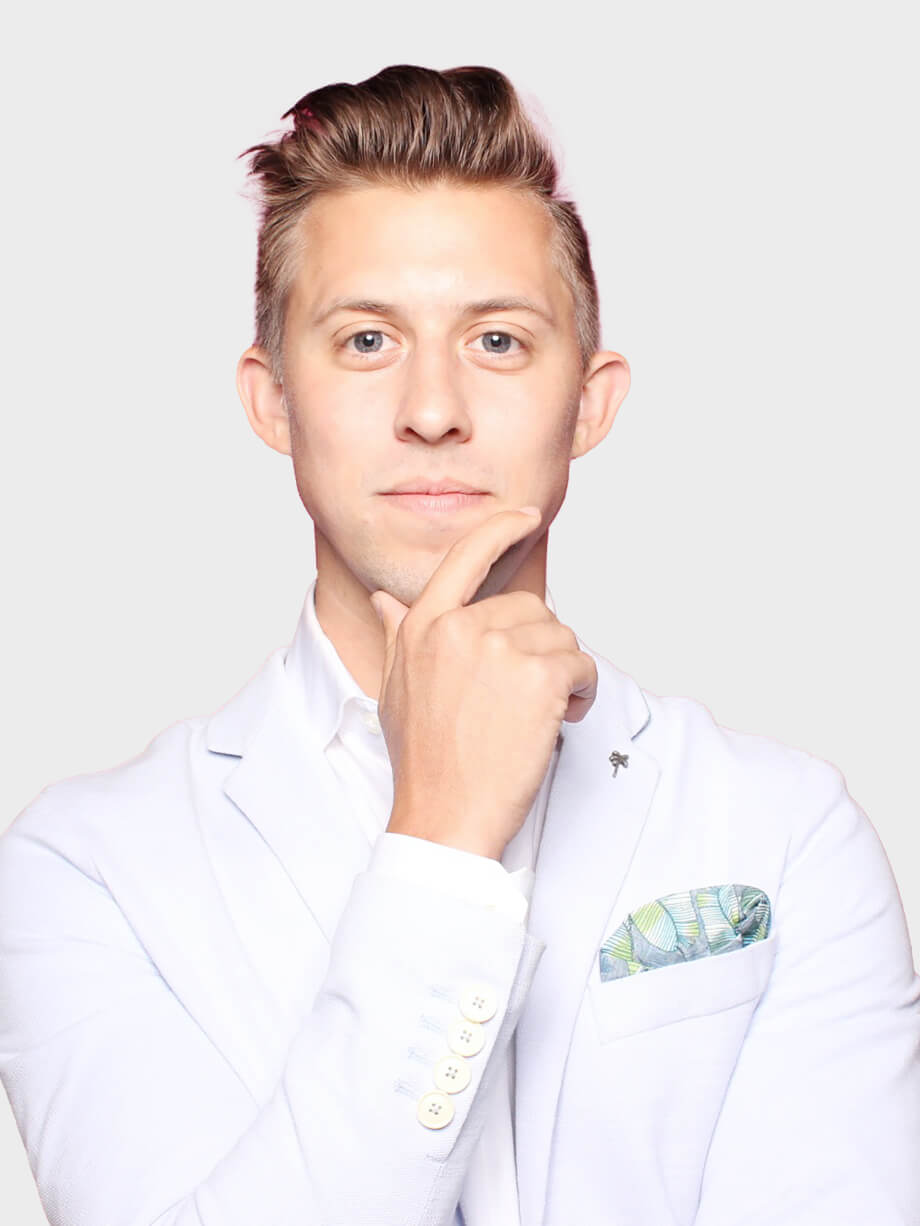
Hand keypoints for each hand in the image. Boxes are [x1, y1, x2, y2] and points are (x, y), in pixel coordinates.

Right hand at [370, 507, 597, 860]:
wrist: (444, 817)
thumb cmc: (424, 761)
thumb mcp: (394, 690)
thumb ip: (398, 636)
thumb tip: (384, 599)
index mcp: (424, 626)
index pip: (466, 556)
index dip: (500, 528)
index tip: (525, 516)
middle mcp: (459, 628)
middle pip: (530, 608)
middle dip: (539, 648)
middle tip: (526, 697)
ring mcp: (499, 649)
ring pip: (560, 638)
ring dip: (563, 674)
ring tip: (537, 715)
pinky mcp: (539, 676)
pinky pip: (581, 665)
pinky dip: (582, 693)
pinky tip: (559, 719)